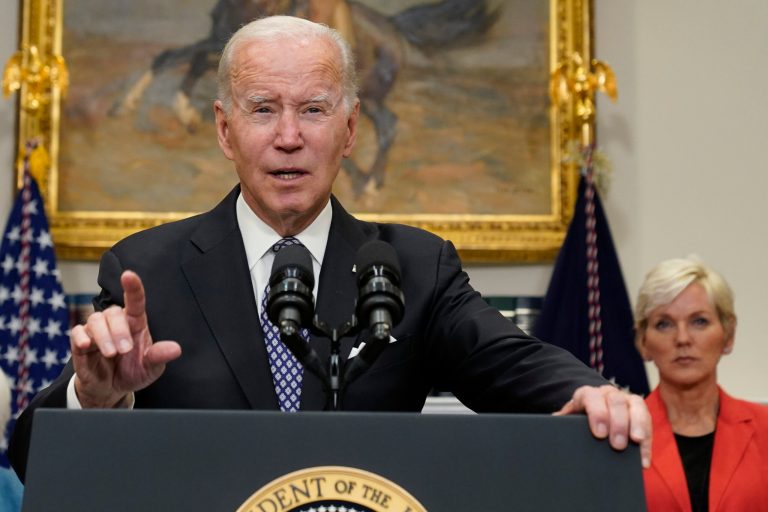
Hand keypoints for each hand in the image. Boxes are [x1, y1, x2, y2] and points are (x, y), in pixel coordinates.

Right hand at [70, 270, 181, 407]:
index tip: (129, 275)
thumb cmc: (132, 372)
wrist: (111, 390)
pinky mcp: (81, 344)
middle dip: (119, 330)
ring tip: (111, 354)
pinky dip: (81, 337)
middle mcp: (115, 324)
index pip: (135, 301)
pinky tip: (87, 345)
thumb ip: (159, 357)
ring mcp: (97, 332)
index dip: (132, 287)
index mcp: (135, 324)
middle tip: (125, 350)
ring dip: (104, 336)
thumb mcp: (151, 368)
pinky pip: (77, 332)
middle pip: (113, 312)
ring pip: (95, 320)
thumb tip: (176, 349)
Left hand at [555, 384, 651, 467]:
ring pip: (636, 405)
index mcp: (588, 395)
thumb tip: (553, 422)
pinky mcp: (640, 411)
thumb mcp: (570, 418)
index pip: (592, 397)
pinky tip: (643, 459)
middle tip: (617, 444)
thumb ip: (562, 421)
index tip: (599, 433)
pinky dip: (647, 442)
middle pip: (616, 401)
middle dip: (618, 423)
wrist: (593, 412)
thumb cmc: (580, 419)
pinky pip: (648, 422)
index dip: (597, 414)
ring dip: (638, 424)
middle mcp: (608, 394)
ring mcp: (626, 400)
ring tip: (637, 442)